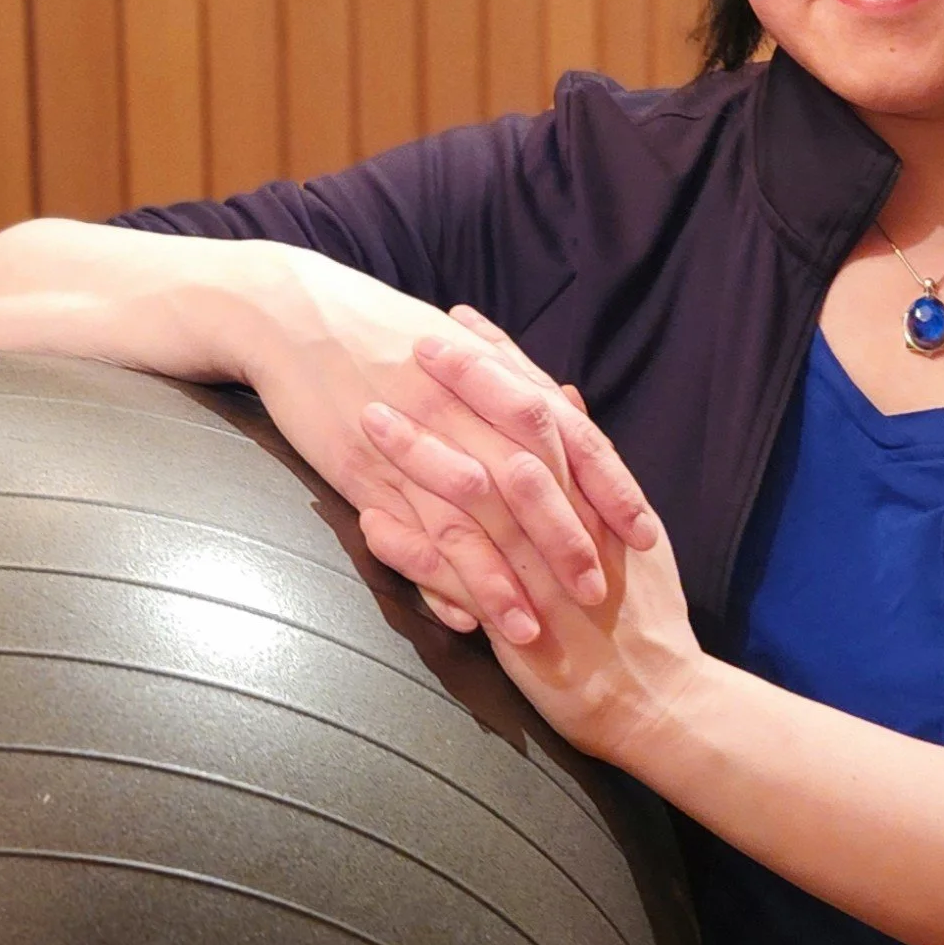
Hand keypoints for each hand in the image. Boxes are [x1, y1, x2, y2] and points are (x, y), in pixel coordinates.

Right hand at [243, 247, 657, 635]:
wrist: (297, 312)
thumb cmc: (384, 328)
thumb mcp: (461, 346)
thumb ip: (517, 381)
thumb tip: (572, 404)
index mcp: (495, 379)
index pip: (572, 438)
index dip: (611, 487)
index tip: (646, 533)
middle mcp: (463, 411)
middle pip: (532, 484)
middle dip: (569, 543)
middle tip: (601, 595)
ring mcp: (413, 443)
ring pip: (473, 520)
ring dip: (506, 579)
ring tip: (537, 632)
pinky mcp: (364, 472)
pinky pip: (410, 534)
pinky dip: (439, 580)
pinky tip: (463, 620)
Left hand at [358, 372, 705, 766]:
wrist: (659, 699)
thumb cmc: (642, 616)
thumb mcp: (629, 525)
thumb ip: (594, 462)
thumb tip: (569, 399)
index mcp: (596, 493)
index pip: (545, 409)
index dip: (501, 364)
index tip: (460, 323)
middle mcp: (572, 519)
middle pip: (515, 433)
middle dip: (465, 386)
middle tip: (418, 343)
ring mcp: (543, 568)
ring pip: (477, 495)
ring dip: (423, 454)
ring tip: (372, 418)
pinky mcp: (518, 621)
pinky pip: (456, 577)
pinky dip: (413, 548)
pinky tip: (369, 520)